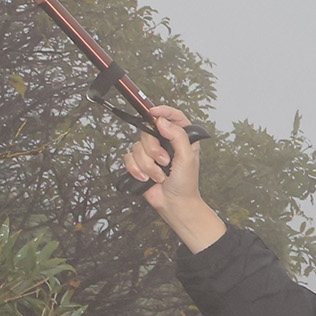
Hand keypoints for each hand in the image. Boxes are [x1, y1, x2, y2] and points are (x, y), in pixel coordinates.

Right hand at [119, 107, 228, 253]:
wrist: (174, 204)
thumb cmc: (185, 184)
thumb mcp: (187, 158)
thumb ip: (177, 136)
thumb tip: (162, 121)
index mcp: (181, 138)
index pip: (173, 117)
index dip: (163, 111)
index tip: (153, 112)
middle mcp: (165, 143)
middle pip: (148, 131)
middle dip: (153, 149)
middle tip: (164, 162)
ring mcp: (151, 153)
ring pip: (137, 146)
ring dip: (148, 165)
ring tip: (159, 175)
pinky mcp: (140, 163)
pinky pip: (128, 158)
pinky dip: (136, 169)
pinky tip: (146, 178)